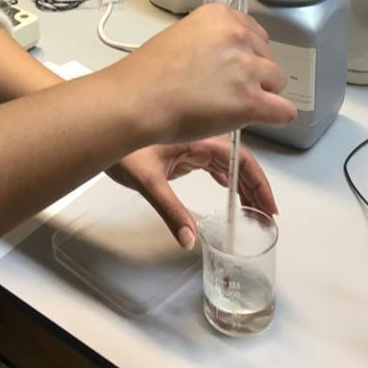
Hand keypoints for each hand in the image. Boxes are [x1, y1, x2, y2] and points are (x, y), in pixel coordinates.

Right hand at [104, 2, 295, 145]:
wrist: (135, 101)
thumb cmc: (147, 75)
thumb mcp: (181, 35)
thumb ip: (212, 39)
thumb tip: (230, 57)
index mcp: (220, 16)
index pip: (255, 33)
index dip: (244, 55)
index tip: (229, 68)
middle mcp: (237, 35)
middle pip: (268, 57)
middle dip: (253, 74)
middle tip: (224, 90)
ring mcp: (245, 68)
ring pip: (278, 82)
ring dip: (261, 94)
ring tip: (230, 105)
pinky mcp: (250, 101)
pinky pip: (284, 111)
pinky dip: (274, 117)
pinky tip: (256, 119)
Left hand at [106, 136, 277, 248]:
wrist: (98, 128)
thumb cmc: (120, 147)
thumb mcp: (147, 181)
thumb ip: (170, 211)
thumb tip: (189, 239)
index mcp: (197, 137)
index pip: (239, 159)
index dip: (258, 182)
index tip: (269, 205)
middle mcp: (198, 137)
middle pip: (237, 160)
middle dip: (255, 186)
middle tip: (266, 213)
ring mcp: (190, 143)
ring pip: (226, 161)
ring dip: (242, 182)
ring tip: (254, 207)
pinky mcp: (181, 150)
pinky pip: (212, 162)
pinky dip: (226, 177)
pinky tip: (231, 189)